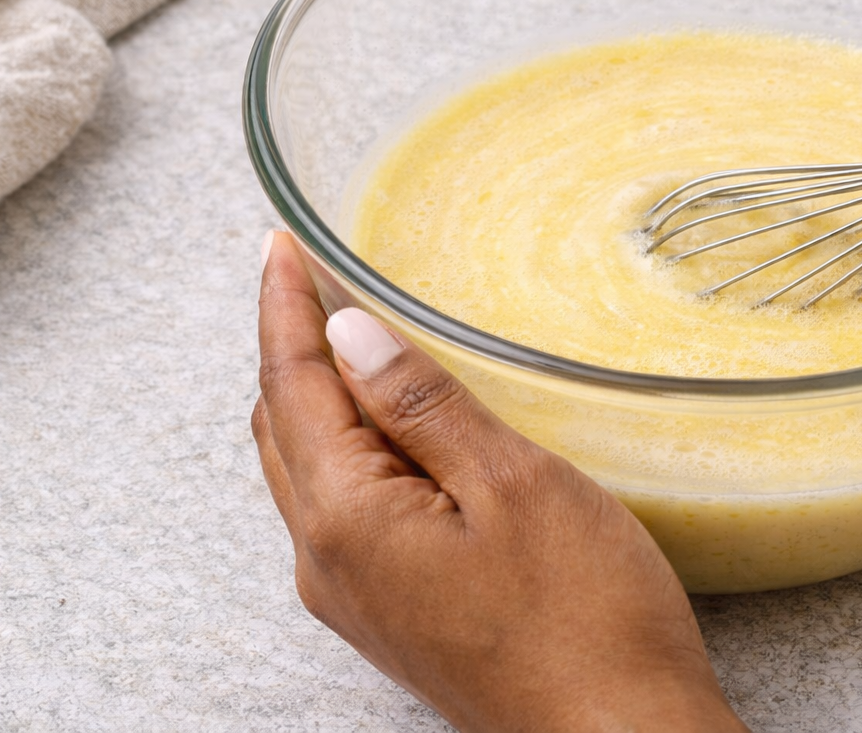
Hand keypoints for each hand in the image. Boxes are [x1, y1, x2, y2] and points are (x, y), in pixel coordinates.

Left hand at [251, 233, 746, 732]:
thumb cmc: (583, 616)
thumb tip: (346, 334)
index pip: (291, 386)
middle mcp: (329, 564)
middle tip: (311, 275)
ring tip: (349, 336)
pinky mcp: (394, 613)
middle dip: (292, 347)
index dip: (283, 307)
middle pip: (285, 428)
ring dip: (319, 398)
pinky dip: (351, 449)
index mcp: (346, 521)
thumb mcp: (512, 483)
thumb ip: (422, 405)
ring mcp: (359, 596)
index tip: (278, 245)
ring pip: (310, 472)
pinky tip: (393, 429)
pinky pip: (344, 510)